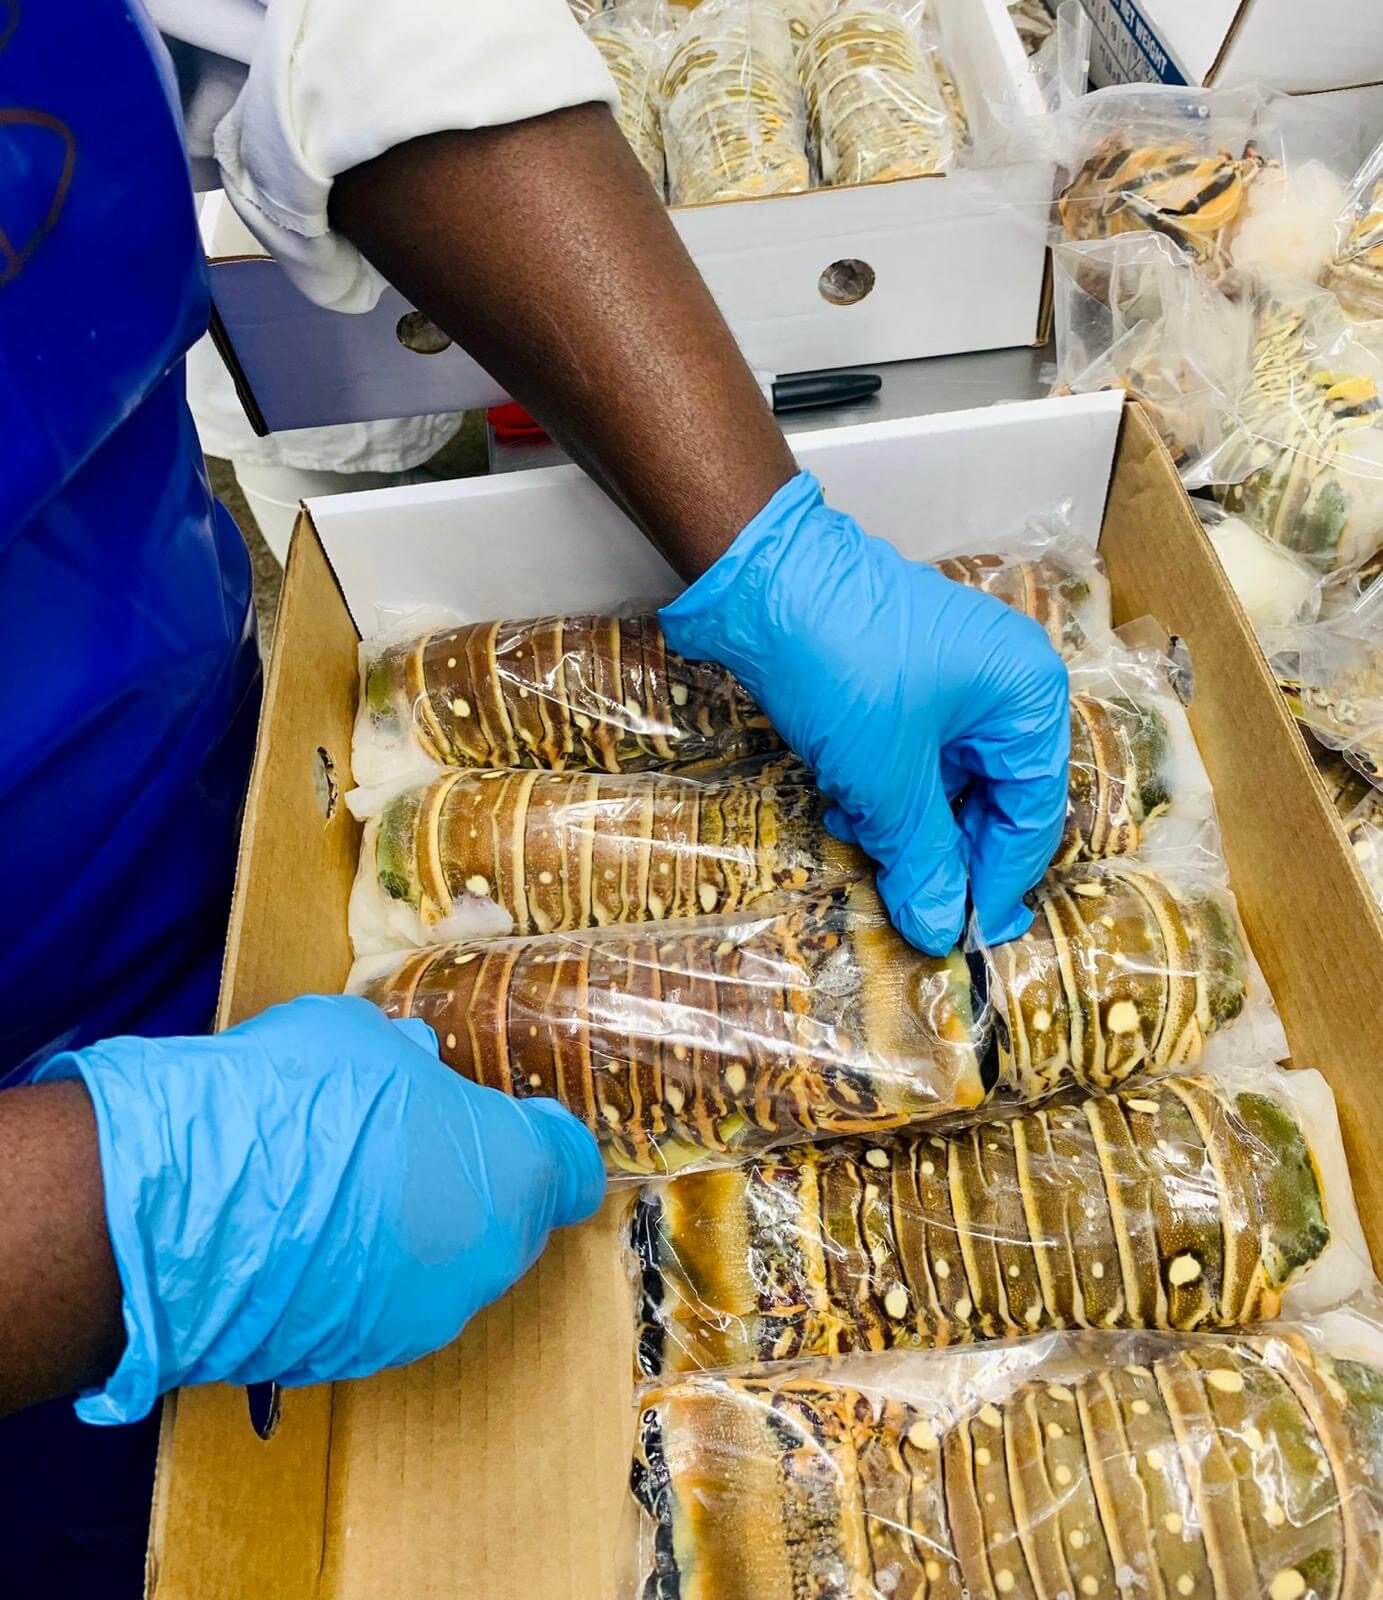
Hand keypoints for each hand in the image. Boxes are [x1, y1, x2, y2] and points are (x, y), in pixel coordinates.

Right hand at [35, 995, 603, 1423]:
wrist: (177, 1209)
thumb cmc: (289, 1101)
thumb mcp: (359, 1038)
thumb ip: (405, 1061)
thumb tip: (412, 1063)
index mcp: (512, 1175)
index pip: (571, 1168)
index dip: (545, 1140)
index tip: (512, 1121)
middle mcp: (486, 1261)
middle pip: (507, 1219)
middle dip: (470, 1182)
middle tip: (406, 1143)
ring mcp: (420, 1320)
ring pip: (442, 1268)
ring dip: (412, 1233)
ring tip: (337, 1192)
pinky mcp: (354, 1358)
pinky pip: (380, 1305)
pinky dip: (359, 1277)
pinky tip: (300, 1240)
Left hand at [660, 472, 1070, 951]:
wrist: (762, 579)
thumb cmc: (843, 668)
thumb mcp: (885, 778)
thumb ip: (922, 857)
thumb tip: (941, 927)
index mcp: (1028, 697)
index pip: (1034, 811)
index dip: (1001, 879)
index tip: (972, 934)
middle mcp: (1005, 683)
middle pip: (994, 796)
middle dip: (948, 851)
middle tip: (919, 906)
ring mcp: (956, 676)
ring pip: (948, 779)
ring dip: (908, 823)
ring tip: (865, 846)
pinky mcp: (908, 676)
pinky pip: (915, 752)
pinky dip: (886, 788)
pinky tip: (846, 810)